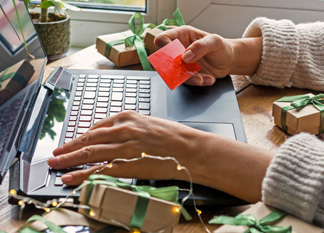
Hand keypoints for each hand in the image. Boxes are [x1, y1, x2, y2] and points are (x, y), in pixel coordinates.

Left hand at [47, 111, 206, 185]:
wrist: (190, 148)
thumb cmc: (174, 136)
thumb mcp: (148, 123)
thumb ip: (129, 128)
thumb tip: (115, 136)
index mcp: (127, 117)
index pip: (95, 128)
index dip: (80, 137)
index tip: (71, 143)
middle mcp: (121, 130)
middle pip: (87, 140)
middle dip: (68, 148)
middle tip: (55, 154)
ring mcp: (123, 147)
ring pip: (89, 154)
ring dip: (69, 160)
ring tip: (56, 165)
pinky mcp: (127, 164)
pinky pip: (100, 170)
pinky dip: (82, 175)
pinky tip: (71, 178)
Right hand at [154, 26, 262, 85]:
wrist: (229, 61)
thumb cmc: (222, 47)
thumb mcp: (215, 42)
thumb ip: (200, 46)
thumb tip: (185, 56)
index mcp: (182, 35)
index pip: (163, 39)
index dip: (164, 48)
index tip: (175, 56)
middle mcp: (179, 49)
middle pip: (165, 59)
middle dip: (174, 68)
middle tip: (187, 70)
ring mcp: (182, 63)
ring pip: (175, 73)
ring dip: (189, 78)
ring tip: (202, 78)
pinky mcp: (187, 74)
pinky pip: (186, 81)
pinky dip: (197, 82)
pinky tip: (208, 79)